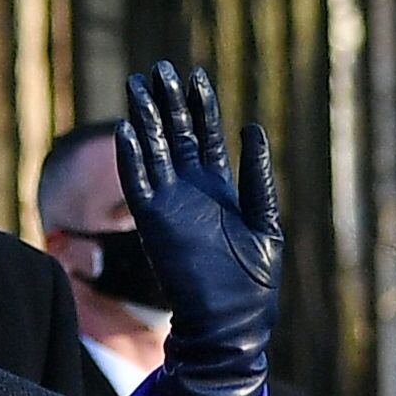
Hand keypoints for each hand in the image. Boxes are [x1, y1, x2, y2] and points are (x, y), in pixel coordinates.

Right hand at [116, 63, 280, 395]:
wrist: (230, 327)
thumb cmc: (253, 286)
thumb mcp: (267, 224)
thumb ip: (258, 179)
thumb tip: (253, 129)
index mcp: (219, 190)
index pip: (205, 136)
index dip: (200, 106)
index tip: (195, 75)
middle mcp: (190, 193)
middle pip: (175, 135)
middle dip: (168, 102)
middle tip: (158, 68)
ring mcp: (169, 207)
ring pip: (154, 152)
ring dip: (146, 119)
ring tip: (138, 85)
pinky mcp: (154, 225)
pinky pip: (138, 185)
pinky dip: (133, 159)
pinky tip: (128, 130)